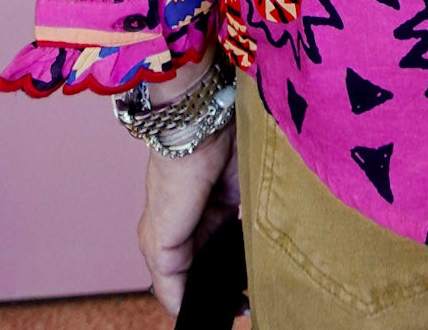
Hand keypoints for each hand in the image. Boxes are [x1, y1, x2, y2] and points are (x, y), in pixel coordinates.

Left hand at [135, 60, 239, 317]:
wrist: (202, 116)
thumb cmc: (229, 134)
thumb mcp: (246, 183)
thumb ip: (249, 213)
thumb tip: (266, 243)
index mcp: (198, 207)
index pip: (207, 253)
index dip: (226, 276)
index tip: (248, 294)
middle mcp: (174, 224)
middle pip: (195, 270)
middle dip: (219, 289)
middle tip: (246, 306)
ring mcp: (162, 235)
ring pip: (182, 281)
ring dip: (207, 297)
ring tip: (237, 310)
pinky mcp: (160, 243)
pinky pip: (171, 286)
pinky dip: (189, 302)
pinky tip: (214, 312)